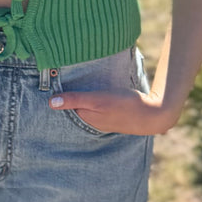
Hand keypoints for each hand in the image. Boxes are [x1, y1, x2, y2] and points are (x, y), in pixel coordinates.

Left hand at [48, 86, 178, 134]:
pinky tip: (93, 93)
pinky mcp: (112, 115)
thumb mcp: (97, 100)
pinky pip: (96, 107)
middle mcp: (92, 121)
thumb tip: (50, 103)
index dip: (58, 95)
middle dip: (66, 98)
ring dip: (79, 99)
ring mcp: (103, 120)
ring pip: (85, 107)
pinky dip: (92, 101)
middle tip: (57, 79)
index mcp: (85, 118)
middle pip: (74, 108)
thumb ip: (75, 100)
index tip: (48, 82)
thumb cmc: (124, 105)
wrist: (153, 115)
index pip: (65, 106)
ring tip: (72, 84)